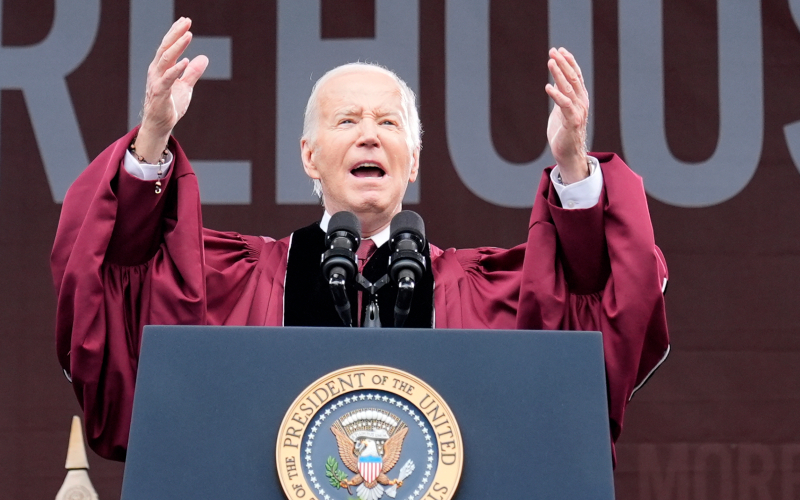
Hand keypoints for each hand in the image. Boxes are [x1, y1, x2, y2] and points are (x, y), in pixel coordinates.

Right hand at [134, 17, 208, 162]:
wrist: (161, 125)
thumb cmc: (170, 105)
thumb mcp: (186, 86)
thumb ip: (192, 72)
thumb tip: (203, 58)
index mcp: (162, 68)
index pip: (168, 46)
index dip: (176, 33)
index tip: (186, 21)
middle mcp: (156, 71)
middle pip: (165, 48)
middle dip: (176, 34)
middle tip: (186, 21)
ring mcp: (156, 81)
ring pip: (165, 59)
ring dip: (177, 47)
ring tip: (188, 35)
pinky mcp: (159, 94)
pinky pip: (167, 79)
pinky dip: (175, 69)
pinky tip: (185, 61)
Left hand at [545, 47, 588, 183]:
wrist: (568, 154)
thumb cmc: (563, 132)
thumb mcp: (561, 110)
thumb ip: (561, 96)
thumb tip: (554, 83)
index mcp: (580, 98)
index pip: (576, 76)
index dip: (569, 62)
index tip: (559, 50)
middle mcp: (581, 103)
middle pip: (573, 78)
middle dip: (563, 63)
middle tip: (553, 51)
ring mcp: (578, 112)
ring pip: (569, 88)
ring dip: (559, 74)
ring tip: (550, 62)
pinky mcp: (572, 122)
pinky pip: (565, 106)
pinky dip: (557, 95)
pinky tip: (548, 87)